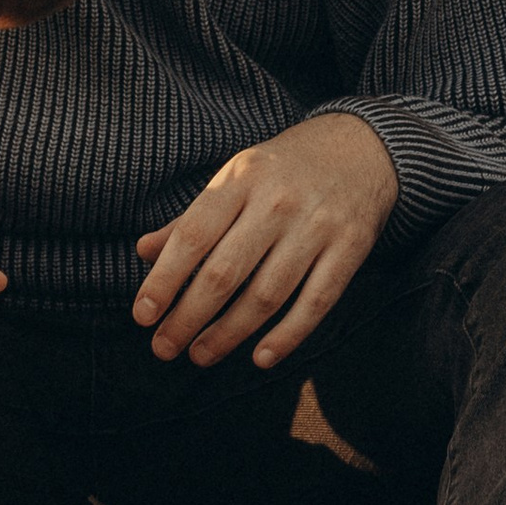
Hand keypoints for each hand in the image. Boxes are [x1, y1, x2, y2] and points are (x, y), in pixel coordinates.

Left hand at [132, 113, 398, 370]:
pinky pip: (315, 302)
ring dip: (229, 333)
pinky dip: (287, 335)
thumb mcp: (237, 176)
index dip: (165, 279)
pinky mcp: (350, 248)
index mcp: (242, 178)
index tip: (143, 315)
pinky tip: (260, 358)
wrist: (363, 146)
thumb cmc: (285, 169)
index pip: (194, 235)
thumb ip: (192, 217)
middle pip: (226, 272)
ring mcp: (317, 226)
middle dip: (188, 317)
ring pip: (266, 294)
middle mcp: (278, 202)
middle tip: (164, 347)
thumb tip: (144, 251)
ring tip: (200, 355)